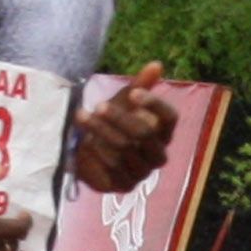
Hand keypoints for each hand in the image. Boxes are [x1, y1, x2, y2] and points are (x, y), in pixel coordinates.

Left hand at [73, 62, 176, 192]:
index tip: (132, 93)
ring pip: (124, 149)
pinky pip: (112, 168)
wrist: (88, 152)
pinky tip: (82, 142)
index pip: (169, 118)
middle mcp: (158, 154)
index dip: (153, 104)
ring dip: (101, 132)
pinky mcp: (125, 185)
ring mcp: (143, 172)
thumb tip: (156, 65)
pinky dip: (96, 153)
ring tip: (81, 117)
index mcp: (163, 132)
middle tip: (98, 106)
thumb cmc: (111, 123)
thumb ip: (140, 85)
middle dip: (120, 118)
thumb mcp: (123, 101)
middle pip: (145, 133)